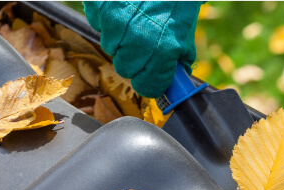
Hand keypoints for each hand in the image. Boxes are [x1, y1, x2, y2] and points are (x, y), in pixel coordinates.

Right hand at [84, 1, 202, 97]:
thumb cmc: (176, 0)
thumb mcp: (184, 30)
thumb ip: (178, 58)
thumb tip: (173, 81)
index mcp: (163, 50)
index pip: (147, 87)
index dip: (150, 82)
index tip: (151, 77)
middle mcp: (137, 40)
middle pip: (125, 69)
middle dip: (136, 59)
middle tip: (145, 42)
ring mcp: (115, 23)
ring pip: (110, 46)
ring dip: (121, 38)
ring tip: (135, 18)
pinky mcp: (99, 7)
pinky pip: (98, 24)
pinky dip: (108, 18)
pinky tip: (123, 7)